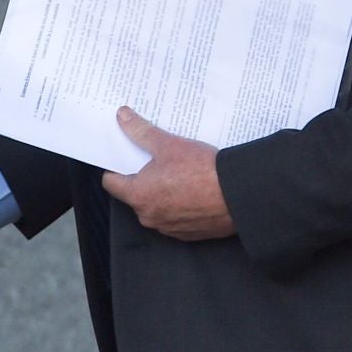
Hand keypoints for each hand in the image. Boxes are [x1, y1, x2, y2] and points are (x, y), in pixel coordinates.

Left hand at [100, 107, 234, 241]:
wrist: (239, 195)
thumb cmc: (202, 171)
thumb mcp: (168, 145)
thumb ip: (141, 132)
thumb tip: (123, 117)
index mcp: (139, 196)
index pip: (111, 183)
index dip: (115, 168)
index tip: (122, 156)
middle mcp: (150, 217)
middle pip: (135, 194)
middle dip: (143, 178)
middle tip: (154, 159)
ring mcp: (169, 228)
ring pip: (157, 206)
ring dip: (162, 192)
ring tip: (177, 172)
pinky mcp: (189, 233)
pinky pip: (176, 217)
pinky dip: (180, 205)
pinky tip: (192, 189)